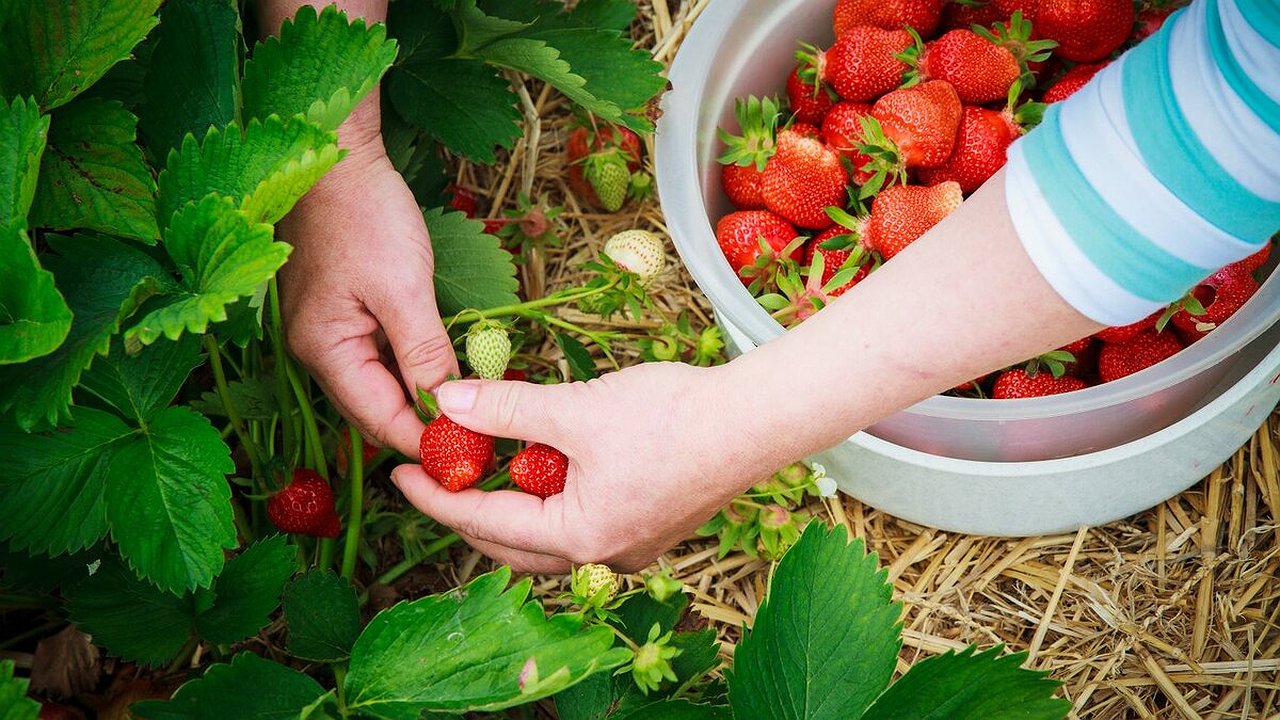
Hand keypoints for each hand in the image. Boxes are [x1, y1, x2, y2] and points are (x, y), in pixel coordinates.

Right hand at [278, 141, 457, 456]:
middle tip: (482, 438)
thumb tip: (447, 408)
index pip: (380, 422)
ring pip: (382, 386)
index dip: (428, 442)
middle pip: (377, 412)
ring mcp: (329, 333)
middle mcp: (318, 351)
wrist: (336, 154)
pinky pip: (382, 358)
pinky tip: (448, 370)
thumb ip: (424, 352)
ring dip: (423, 400)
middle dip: (426, 428)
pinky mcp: (344, 314)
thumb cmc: (364, 214)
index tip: (475, 454)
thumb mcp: (404, 286)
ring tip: (474, 411)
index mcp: (324, 351)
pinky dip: (414, 369)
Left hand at [390, 362, 767, 572]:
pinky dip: (552, 497)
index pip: (484, 523)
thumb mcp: (576, 408)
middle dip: (469, 508)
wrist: (756, 419)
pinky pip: (581, 522)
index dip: (436, 496)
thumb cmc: (673, 416)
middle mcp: (603, 555)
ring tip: (487, 463)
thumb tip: (446, 403)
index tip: (400, 473)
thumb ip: (507, 409)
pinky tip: (546, 462)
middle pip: (512, 542)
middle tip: (436, 473)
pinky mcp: (649, 525)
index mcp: (579, 537)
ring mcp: (630, 545)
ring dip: (514, 501)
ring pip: (548, 535)